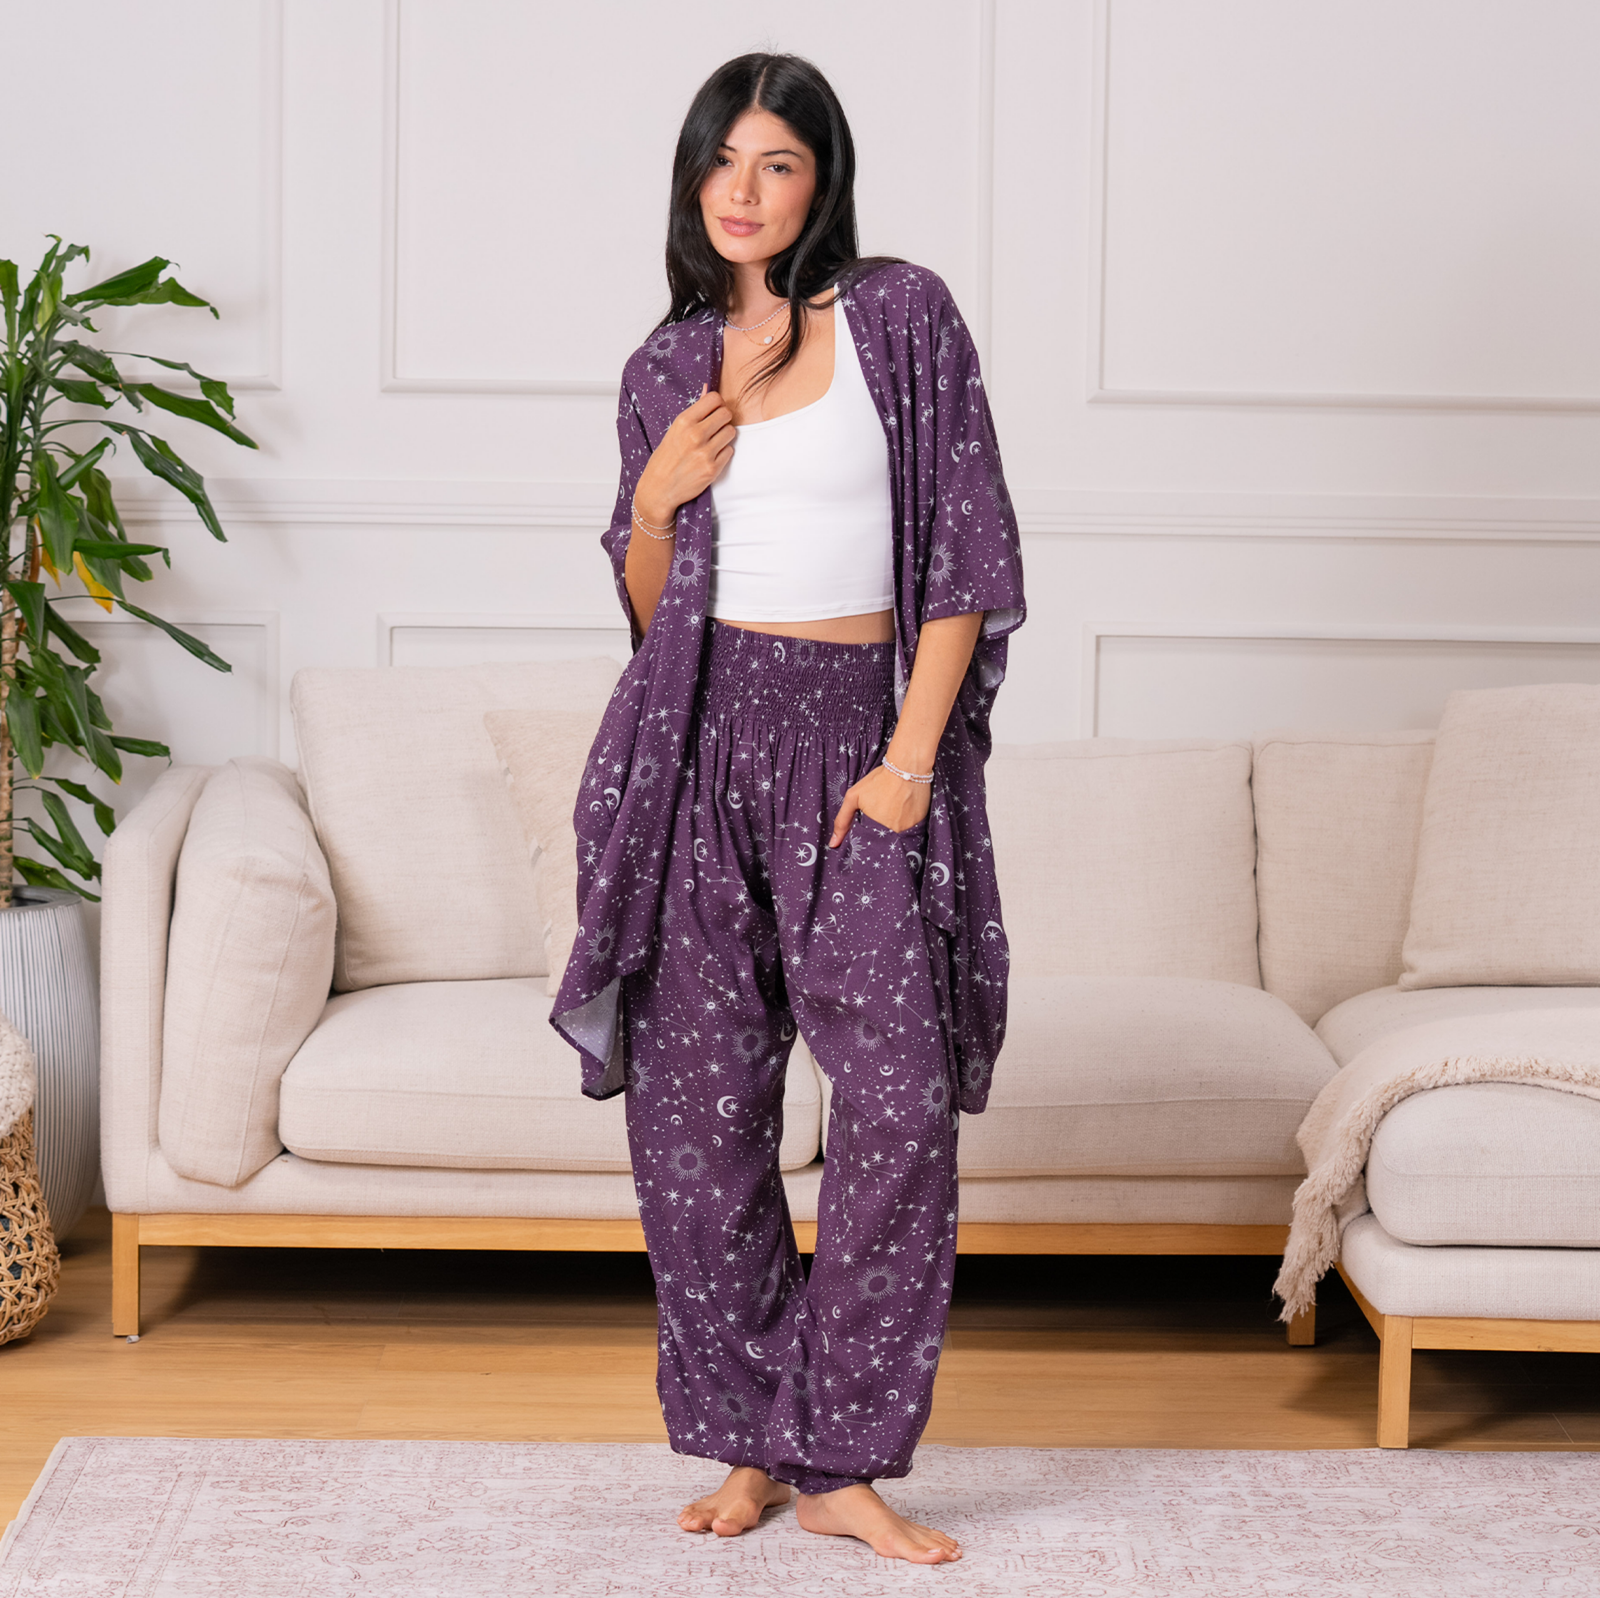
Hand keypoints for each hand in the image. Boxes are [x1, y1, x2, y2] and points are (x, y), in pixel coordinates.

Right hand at [633, 385, 734, 525]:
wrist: (659, 488)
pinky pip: (730, 451)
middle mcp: (695, 435)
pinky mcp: (712, 469)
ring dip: (725, 436)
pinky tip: (711, 456)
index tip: (713, 411)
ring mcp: (705, 453)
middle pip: (726, 414)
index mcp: (684, 421)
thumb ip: (694, 411)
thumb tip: (708, 389)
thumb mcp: (675, 430)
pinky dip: (723, 453)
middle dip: (723, 419)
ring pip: (731, 432)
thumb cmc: (665, 458)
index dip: (717, 404)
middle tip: (716, 427)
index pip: (714, 399)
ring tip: (713, 442)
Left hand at [829, 766, 929, 846]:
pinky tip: (903, 811)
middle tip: (882, 815)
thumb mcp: (854, 797)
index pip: (870, 844)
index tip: (868, 826)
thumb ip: (842, 821)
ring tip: (892, 812)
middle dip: (881, 834)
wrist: (907, 767)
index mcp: (876, 830)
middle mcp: (894, 834)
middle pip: (885, 841)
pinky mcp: (921, 823)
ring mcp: (910, 829)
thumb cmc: (879, 780)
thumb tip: (833, 844)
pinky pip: (911, 830)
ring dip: (894, 829)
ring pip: (898, 837)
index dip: (868, 837)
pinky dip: (906, 824)